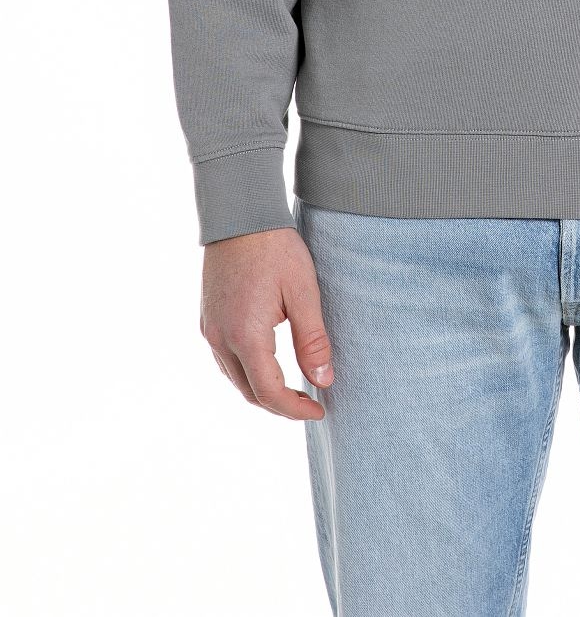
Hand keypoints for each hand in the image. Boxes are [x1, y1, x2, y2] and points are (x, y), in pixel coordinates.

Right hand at [200, 226, 333, 419]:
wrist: (239, 214)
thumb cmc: (276, 248)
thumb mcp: (303, 292)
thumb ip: (313, 339)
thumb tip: (324, 381)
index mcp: (246, 335)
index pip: (269, 392)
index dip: (295, 409)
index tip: (320, 410)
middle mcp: (221, 338)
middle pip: (249, 392)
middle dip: (280, 405)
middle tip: (311, 403)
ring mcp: (210, 329)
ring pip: (235, 379)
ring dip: (262, 391)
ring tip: (294, 389)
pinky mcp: (208, 319)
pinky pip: (225, 360)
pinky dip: (248, 372)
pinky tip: (269, 365)